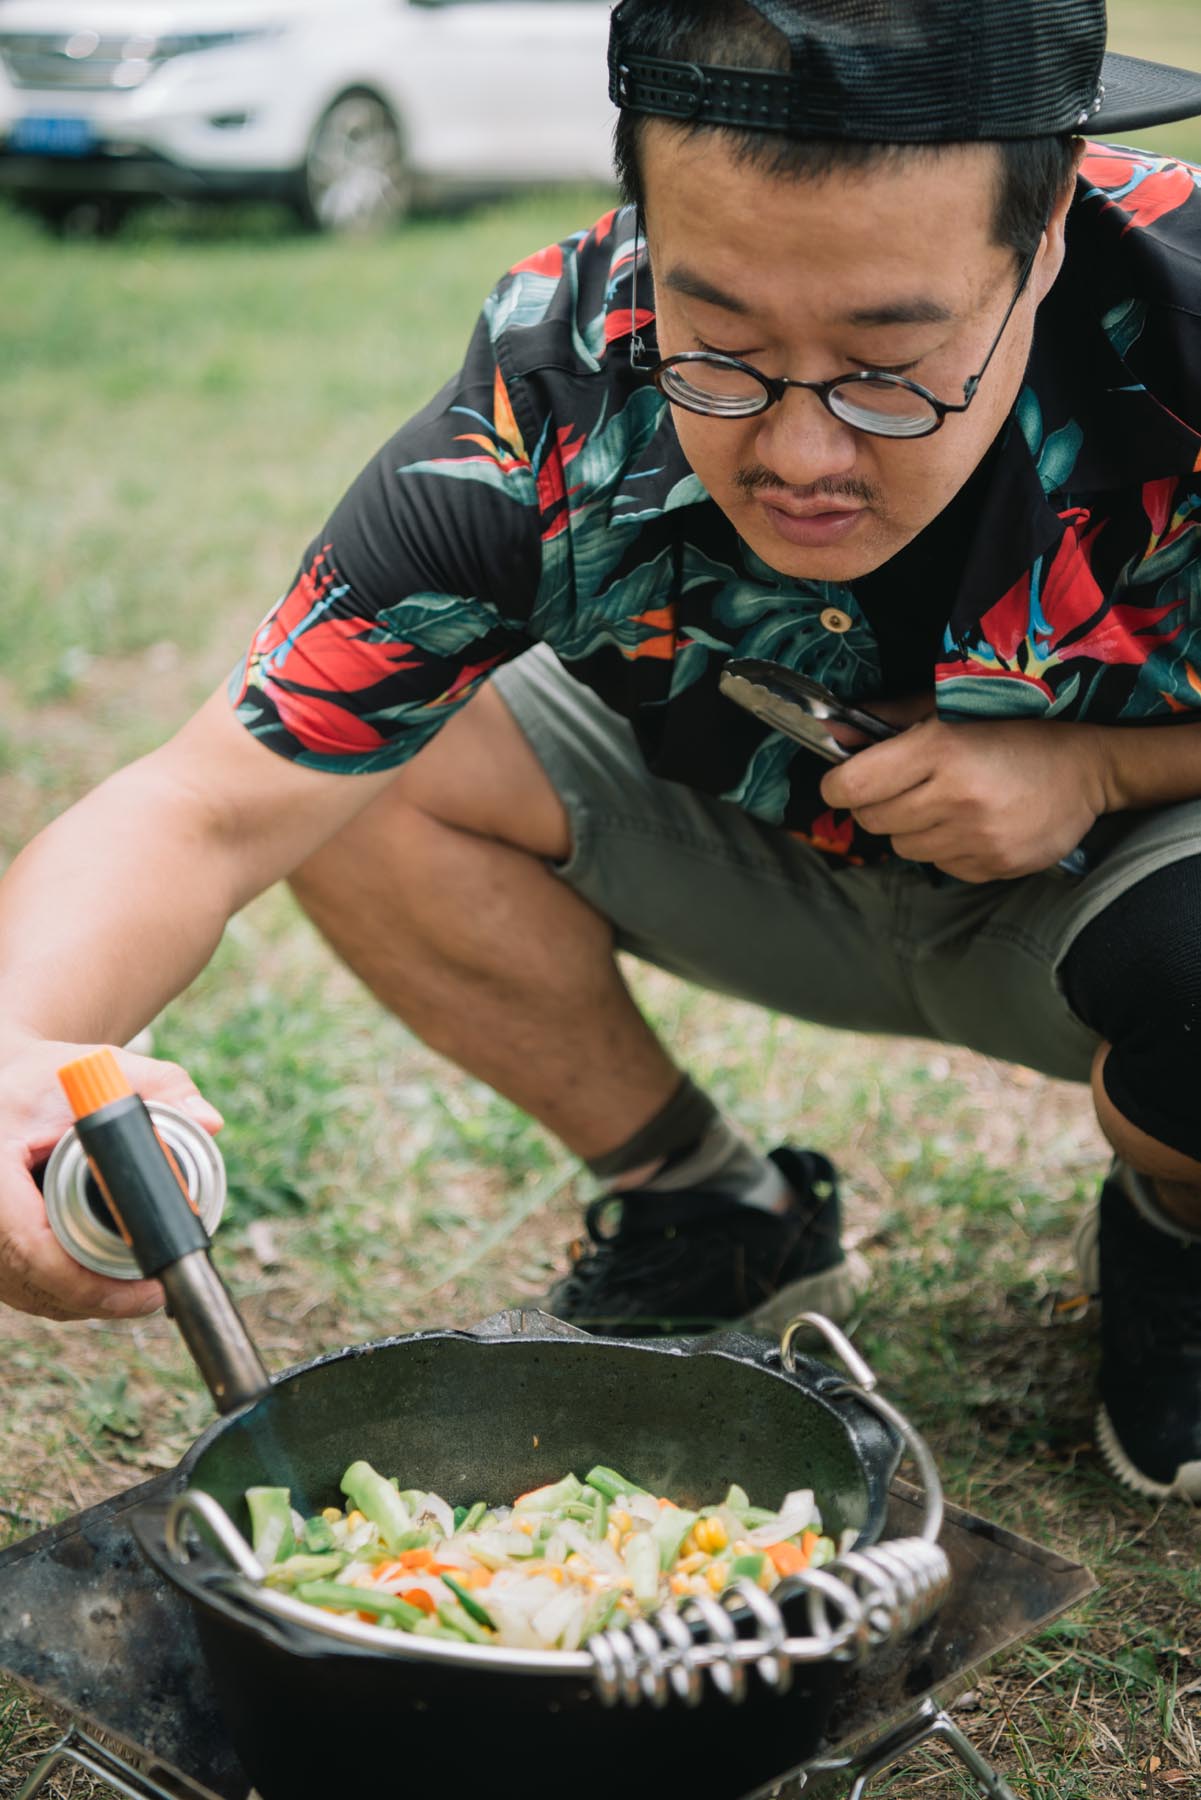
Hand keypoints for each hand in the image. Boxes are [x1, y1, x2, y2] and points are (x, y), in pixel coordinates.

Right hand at [0, 1037, 222, 1320]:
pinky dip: (58, 1291)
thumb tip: (210, 1122)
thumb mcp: (105, 1068)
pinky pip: (19, 1286)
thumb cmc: (49, 1075)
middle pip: (30, 1279)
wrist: (0, 1079)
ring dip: (78, 1300)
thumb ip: (164, 1086)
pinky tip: (99, 1286)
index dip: (85, 1279)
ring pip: (25, 1291)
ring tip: (135, 1292)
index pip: (29, 1241)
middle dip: (94, 1297)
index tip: (142, 1289)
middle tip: (152, 1295)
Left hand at [820, 716, 1108, 881]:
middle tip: (904, 786)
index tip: (844, 781)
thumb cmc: (1013, 730)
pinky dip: (945, 847)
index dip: (838, 785)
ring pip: (903, 847)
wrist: (1088, 768)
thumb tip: (832, 732)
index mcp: (941, 749)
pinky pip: (940, 866)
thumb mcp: (951, 709)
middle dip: (876, 804)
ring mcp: (978, 837)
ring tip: (946, 803)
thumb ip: (889, 721)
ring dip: (912, 827)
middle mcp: (957, 797)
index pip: (851, 786)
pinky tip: (972, 823)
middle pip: (872, 820)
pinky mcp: (994, 866)